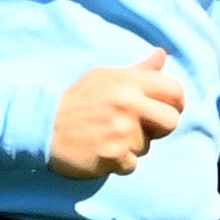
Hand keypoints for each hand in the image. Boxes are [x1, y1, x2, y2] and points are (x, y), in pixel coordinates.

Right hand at [50, 50, 187, 179]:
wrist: (44, 126)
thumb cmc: (78, 101)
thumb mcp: (105, 77)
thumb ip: (138, 71)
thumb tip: (162, 55)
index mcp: (128, 82)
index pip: (175, 90)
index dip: (176, 102)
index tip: (166, 109)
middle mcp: (128, 104)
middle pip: (171, 121)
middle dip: (160, 128)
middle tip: (143, 128)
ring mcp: (121, 132)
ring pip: (149, 146)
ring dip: (133, 146)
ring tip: (110, 137)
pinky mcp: (113, 156)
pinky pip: (132, 165)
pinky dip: (119, 162)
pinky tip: (102, 151)